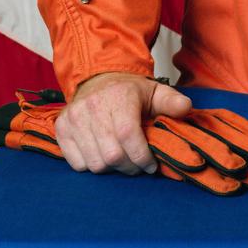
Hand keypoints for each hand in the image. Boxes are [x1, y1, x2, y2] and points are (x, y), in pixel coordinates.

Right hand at [55, 72, 192, 174]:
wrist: (98, 78)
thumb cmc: (129, 91)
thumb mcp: (154, 92)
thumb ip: (172, 102)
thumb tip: (186, 109)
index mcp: (120, 96)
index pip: (128, 136)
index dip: (141, 156)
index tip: (150, 165)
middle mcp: (93, 106)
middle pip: (112, 155)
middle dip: (129, 167)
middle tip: (137, 165)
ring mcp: (74, 117)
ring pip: (94, 163)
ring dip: (111, 169)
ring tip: (121, 160)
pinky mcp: (61, 128)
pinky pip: (76, 163)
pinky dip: (91, 166)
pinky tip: (101, 155)